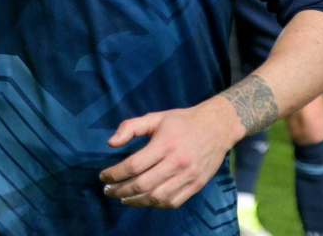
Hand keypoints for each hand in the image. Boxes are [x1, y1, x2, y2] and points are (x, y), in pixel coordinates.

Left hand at [100, 97, 242, 208]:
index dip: (115, 174)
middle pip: (142, 185)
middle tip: (109, 190)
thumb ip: (131, 127)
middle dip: (120, 191)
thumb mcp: (156, 117)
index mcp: (165, 143)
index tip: (103, 176)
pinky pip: (172, 202)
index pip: (133, 165)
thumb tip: (111, 143)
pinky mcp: (196, 185)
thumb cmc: (183, 121)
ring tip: (123, 198)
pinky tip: (145, 200)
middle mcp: (177, 162)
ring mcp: (188, 176)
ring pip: (156, 198)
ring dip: (135, 202)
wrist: (218, 126)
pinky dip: (155, 205)